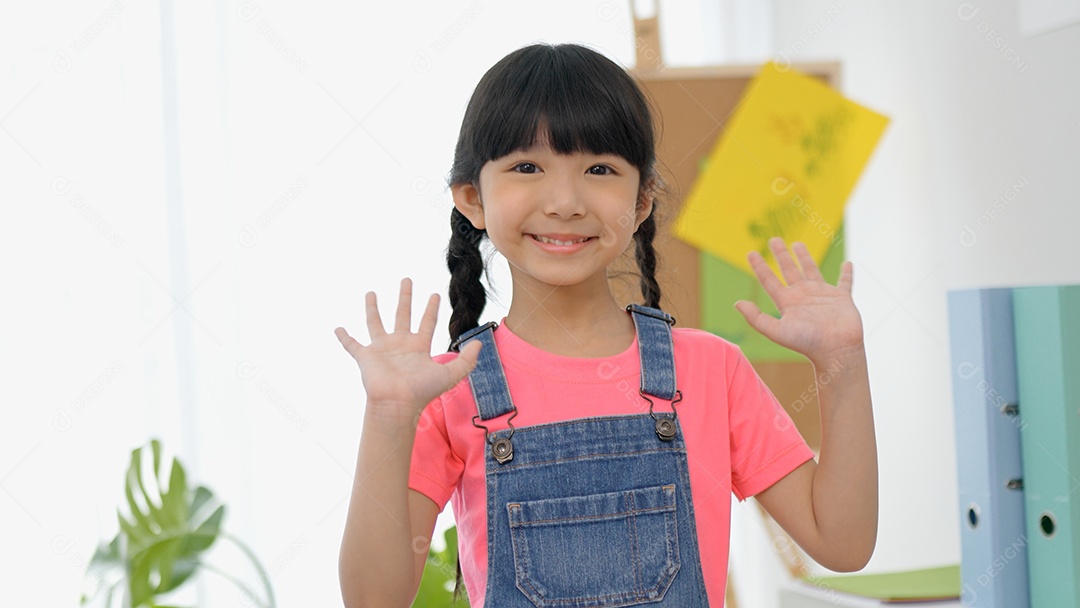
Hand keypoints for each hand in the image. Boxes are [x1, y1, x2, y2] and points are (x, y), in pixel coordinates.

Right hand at [334, 278, 481, 421]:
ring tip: (371, 293)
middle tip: (407, 280)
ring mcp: (381, 350)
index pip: (427, 322)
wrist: (397, 404)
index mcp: (418, 347)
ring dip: (373, 308)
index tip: (435, 294)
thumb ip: (467, 359)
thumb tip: (479, 342)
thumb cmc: (422, 391)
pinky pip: (351, 345)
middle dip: (405, 297)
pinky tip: (337, 328)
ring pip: (375, 323)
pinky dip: (344, 338)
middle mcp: (400, 345)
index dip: (432, 308)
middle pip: (403, 315)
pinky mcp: (365, 357)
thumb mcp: (451, 374)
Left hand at [735, 238, 862, 365]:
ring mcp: (822, 296)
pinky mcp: (842, 298)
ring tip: (798, 244)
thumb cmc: (807, 343)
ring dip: (805, 258)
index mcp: (787, 302)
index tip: (750, 252)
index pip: (769, 280)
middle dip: (781, 255)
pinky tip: (847, 264)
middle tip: (773, 240)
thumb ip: (757, 318)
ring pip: (811, 270)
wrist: (836, 351)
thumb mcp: (777, 331)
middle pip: (788, 270)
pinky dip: (846, 273)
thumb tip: (737, 303)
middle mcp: (803, 296)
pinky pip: (845, 282)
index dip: (759, 266)